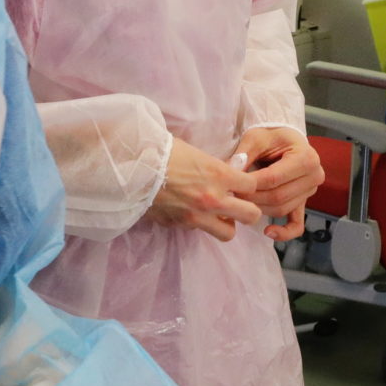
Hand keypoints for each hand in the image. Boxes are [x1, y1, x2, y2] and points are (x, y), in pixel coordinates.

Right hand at [149, 137, 264, 240]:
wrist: (133, 167)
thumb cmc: (162, 151)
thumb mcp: (196, 153)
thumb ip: (215, 168)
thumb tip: (226, 175)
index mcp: (219, 174)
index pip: (252, 186)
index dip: (248, 185)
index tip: (241, 184)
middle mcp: (213, 199)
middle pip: (251, 215)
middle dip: (247, 210)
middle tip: (238, 205)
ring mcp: (197, 216)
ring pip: (228, 233)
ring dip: (226, 224)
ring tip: (216, 214)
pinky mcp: (180, 225)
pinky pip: (199, 230)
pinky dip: (199, 224)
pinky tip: (189, 211)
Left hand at [233, 126, 322, 240]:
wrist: (285, 140)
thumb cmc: (272, 136)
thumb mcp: (257, 137)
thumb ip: (245, 153)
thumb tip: (232, 170)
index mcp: (306, 157)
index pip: (274, 178)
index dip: (251, 185)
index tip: (232, 186)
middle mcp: (314, 176)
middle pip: (278, 196)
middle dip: (253, 199)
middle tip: (232, 197)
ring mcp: (310, 191)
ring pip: (282, 209)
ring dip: (259, 209)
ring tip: (240, 204)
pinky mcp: (304, 202)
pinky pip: (297, 224)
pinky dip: (284, 232)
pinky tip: (268, 232)